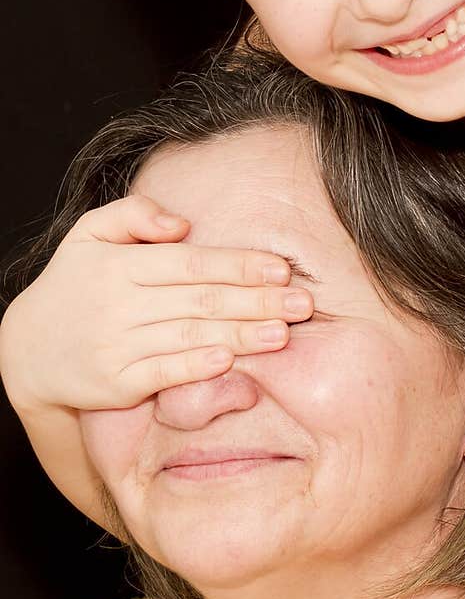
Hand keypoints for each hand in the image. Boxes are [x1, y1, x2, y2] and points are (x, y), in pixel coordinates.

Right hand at [0, 193, 313, 411]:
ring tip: (282, 333)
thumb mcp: (89, 234)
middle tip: (302, 303)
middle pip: (199, 300)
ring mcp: (117, 345)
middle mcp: (119, 304)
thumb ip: (133, 214)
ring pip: (188, 337)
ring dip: (240, 335)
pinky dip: (196, 367)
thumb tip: (180, 222)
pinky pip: (163, 373)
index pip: (190, 263)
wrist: (29, 351)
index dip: (239, 265)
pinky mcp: (116, 384)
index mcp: (120, 265)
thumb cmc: (75, 285)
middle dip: (256, 301)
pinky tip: (230, 359)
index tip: (282, 269)